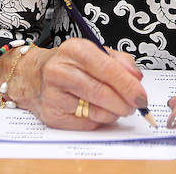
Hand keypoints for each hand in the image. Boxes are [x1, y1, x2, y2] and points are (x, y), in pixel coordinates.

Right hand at [4, 38, 146, 129]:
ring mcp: (52, 95)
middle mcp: (60, 71)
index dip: (128, 85)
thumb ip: (120, 62)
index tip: (142, 96)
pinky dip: (100, 120)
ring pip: (95, 111)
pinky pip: (85, 123)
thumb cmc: (71, 63)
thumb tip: (136, 78)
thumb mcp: (95, 51)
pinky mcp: (51, 115)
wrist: (33, 76)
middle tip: (136, 106)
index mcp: (75, 50)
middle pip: (101, 93)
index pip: (107, 69)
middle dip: (124, 103)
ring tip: (120, 108)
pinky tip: (101, 112)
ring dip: (114, 113)